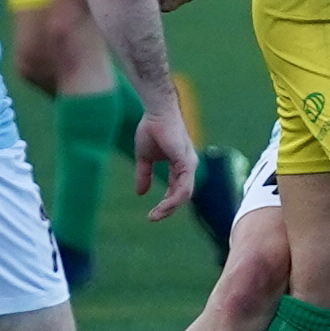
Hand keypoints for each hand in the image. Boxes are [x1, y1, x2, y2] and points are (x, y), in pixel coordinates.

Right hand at [130, 100, 196, 221]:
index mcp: (180, 166)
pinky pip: (183, 186)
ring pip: (184, 194)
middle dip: (167, 209)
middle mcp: (188, 167)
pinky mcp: (186, 162)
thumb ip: (144, 175)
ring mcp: (189, 164)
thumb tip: (140, 193)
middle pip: (182, 196)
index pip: (177, 191)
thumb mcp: (144, 158)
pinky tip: (163, 205)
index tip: (152, 214)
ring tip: (155, 215)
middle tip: (153, 218)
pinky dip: (174, 198)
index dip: (166, 203)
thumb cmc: (151, 129)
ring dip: (169, 207)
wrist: (155, 113)